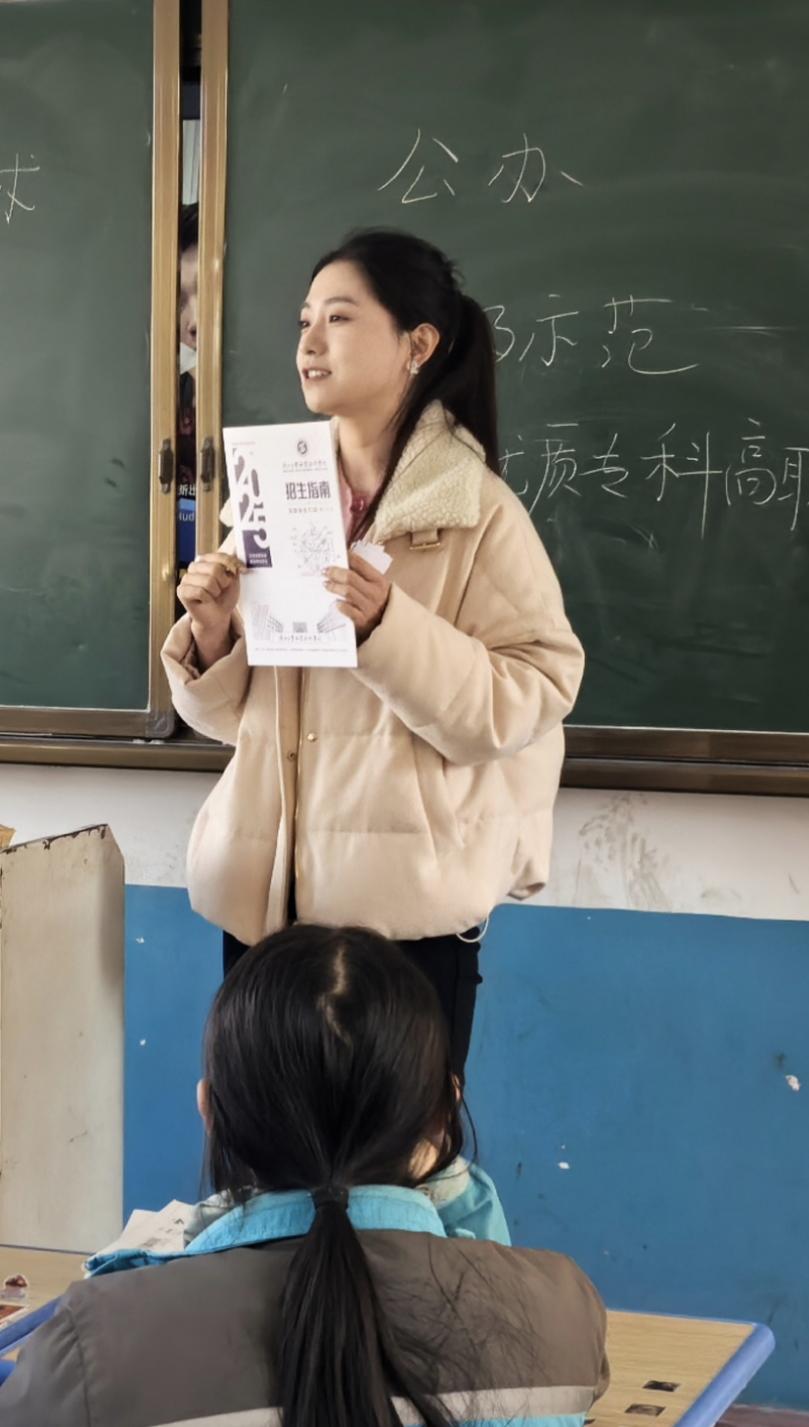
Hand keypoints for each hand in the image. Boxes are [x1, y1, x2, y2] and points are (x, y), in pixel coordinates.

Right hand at [178, 552, 242, 667]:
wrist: (218, 616)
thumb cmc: (225, 597)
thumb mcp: (234, 578)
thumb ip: (234, 563)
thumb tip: (238, 545)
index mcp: (206, 559)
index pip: (221, 556)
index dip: (233, 565)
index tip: (243, 571)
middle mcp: (194, 566)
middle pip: (215, 569)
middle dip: (223, 583)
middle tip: (221, 589)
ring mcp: (186, 578)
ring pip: (208, 581)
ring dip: (215, 592)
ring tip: (213, 595)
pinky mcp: (181, 591)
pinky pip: (199, 592)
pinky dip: (207, 599)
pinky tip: (205, 601)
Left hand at [324, 552, 389, 642]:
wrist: (387, 626)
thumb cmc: (377, 603)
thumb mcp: (375, 587)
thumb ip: (362, 576)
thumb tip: (342, 562)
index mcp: (379, 581)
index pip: (361, 564)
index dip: (347, 556)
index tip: (337, 554)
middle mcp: (375, 593)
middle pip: (351, 577)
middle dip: (335, 572)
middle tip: (325, 571)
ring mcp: (369, 608)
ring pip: (347, 592)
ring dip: (334, 586)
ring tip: (325, 584)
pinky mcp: (362, 621)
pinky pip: (348, 610)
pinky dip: (340, 605)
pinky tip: (334, 603)